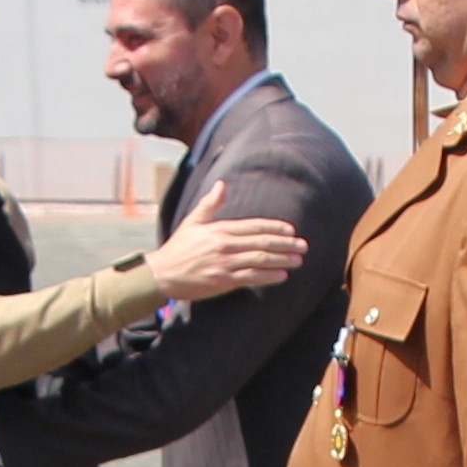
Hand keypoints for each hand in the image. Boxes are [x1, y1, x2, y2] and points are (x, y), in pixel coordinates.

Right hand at [142, 187, 307, 302]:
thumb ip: (210, 204)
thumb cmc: (179, 248)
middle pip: (262, 242)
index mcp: (220, 230)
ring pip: (260, 260)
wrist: (163, 273)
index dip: (275, 227)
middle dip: (285, 244)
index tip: (291, 230)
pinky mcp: (224, 281)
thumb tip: (221, 185)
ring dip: (282, 260)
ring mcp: (225, 264)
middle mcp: (225, 245)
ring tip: (298, 260)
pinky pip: (251, 277)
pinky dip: (268, 276)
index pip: (254, 226)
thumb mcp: (192, 222)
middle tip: (303, 246)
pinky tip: (282, 276)